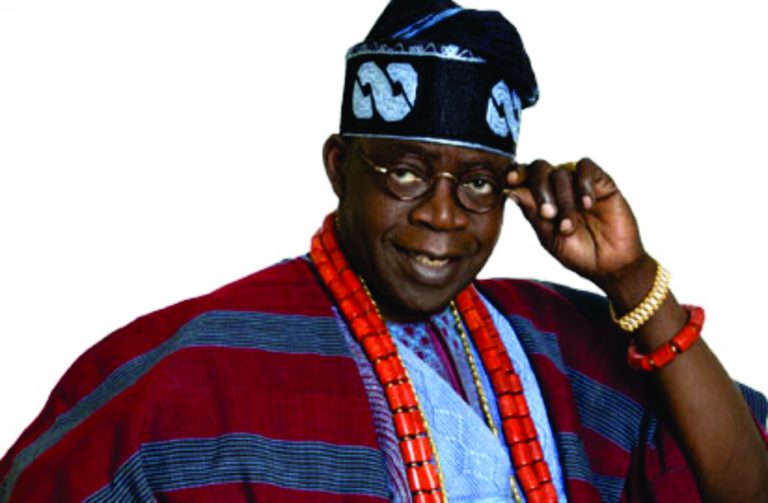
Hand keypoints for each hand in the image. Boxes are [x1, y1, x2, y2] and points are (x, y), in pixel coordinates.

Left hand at [506, 158, 646, 288]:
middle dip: (539, 189)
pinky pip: (586, 168)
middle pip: (539, 168)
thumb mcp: (550, 237)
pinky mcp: (601, 182)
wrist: (610, 265)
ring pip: (561, 173)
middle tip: (548, 214)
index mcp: (540, 199)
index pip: (523, 177)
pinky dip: (583, 183)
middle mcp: (557, 187)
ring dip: (563, 200)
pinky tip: (587, 205)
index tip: (510, 180)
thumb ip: (533, 213)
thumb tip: (512, 191)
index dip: (515, 173)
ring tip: (569, 226)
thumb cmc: (578, 253)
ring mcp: (579, 183)